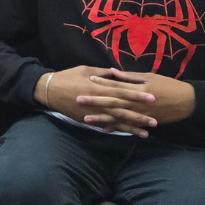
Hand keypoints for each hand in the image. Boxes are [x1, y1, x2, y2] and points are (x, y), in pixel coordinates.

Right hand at [37, 65, 156, 135]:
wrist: (48, 91)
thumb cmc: (67, 77)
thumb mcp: (86, 70)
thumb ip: (103, 73)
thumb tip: (118, 72)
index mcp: (99, 87)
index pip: (122, 92)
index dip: (138, 96)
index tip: (153, 99)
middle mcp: (98, 102)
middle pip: (122, 110)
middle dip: (139, 116)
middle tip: (155, 121)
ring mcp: (92, 113)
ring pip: (115, 121)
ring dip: (131, 128)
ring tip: (146, 132)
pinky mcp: (87, 119)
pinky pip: (104, 126)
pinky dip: (116, 130)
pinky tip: (127, 134)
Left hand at [83, 68, 196, 125]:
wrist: (187, 101)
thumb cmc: (168, 85)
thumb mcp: (149, 77)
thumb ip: (130, 76)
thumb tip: (112, 72)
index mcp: (137, 89)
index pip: (116, 85)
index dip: (102, 83)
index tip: (88, 80)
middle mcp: (136, 102)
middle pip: (112, 101)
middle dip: (95, 101)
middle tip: (78, 100)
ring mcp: (139, 113)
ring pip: (117, 116)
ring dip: (101, 117)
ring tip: (85, 118)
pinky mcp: (143, 122)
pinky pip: (127, 126)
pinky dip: (116, 127)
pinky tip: (104, 130)